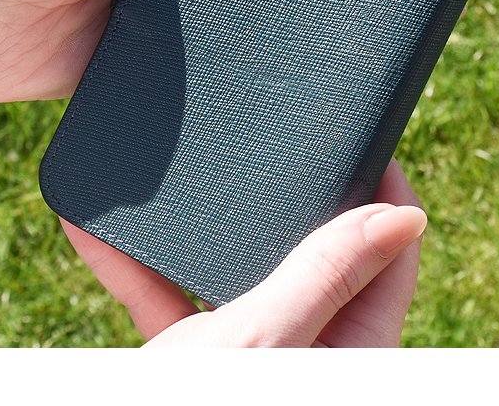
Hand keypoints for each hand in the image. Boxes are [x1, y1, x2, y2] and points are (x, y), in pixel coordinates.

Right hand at [62, 159, 425, 346]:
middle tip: (267, 142)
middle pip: (311, 257)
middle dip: (283, 201)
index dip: (381, 188)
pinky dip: (141, 274)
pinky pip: (174, 307)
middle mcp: (311, 353)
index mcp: (354, 352)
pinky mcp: (199, 366)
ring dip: (194, 235)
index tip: (358, 132)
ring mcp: (254, 360)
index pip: (388, 253)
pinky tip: (96, 235)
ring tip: (182, 180)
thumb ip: (325, 278)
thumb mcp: (265, 344)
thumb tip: (402, 216)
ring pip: (235, 277)